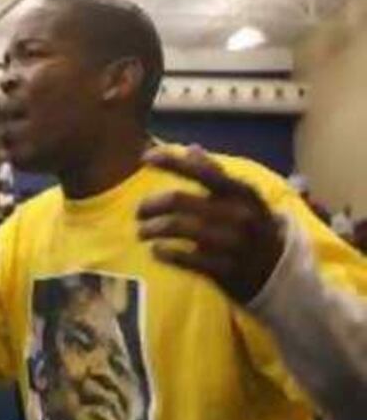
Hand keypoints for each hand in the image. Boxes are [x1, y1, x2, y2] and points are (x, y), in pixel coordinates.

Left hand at [137, 146, 283, 302]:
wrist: (280, 271)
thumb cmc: (251, 226)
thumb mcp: (241, 198)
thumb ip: (215, 174)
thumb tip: (191, 148)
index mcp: (241, 193)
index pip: (202, 171)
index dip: (172, 162)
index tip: (146, 159)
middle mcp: (238, 215)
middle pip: (180, 201)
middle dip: (152, 205)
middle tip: (140, 211)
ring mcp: (232, 243)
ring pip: (179, 228)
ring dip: (152, 229)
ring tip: (142, 232)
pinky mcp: (225, 270)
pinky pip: (185, 259)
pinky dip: (165, 253)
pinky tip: (156, 250)